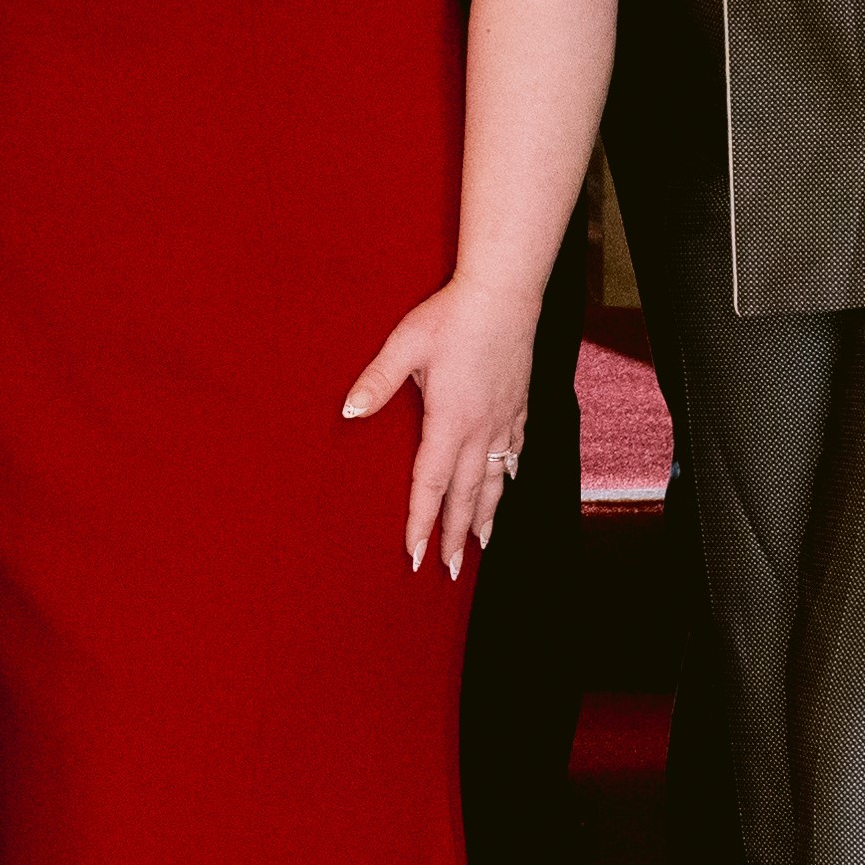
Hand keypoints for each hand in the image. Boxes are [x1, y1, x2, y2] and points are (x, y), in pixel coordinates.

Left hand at [345, 277, 536, 580]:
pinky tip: (508, 482)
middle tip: (449, 570)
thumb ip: (376, 382)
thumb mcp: (404, 346)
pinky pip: (513, 452)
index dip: (421, 523)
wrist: (504, 294)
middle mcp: (480, 429)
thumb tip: (347, 412)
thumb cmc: (450, 317)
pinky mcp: (518, 404)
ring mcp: (503, 419)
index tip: (414, 556)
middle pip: (466, 495)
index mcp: (449, 421)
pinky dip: (508, 475)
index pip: (430, 486)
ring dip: (485, 514)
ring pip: (495, 479)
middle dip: (455, 535)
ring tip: (482, 545)